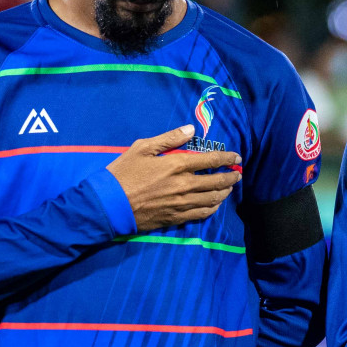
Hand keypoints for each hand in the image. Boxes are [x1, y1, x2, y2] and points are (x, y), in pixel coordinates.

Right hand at [106, 124, 241, 232]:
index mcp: (177, 165)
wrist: (109, 205)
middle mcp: (184, 185)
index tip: (236, 158)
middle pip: (217, 181)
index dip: (227, 158)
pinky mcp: (176, 218)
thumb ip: (169, 138)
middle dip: (231, 177)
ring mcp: (182, 203)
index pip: (211, 160)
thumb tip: (190, 129)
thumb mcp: (142, 148)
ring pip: (213, 199)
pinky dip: (213, 208)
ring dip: (225, 192)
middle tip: (238, 174)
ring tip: (229, 188)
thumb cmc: (122, 173)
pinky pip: (202, 214)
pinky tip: (215, 204)